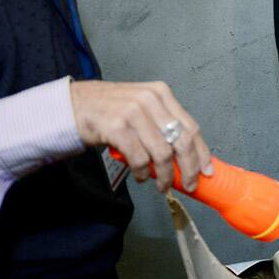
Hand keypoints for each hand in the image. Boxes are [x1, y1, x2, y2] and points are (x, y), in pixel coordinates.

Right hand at [69, 80, 212, 193]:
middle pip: (181, 141)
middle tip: (187, 184)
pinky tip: (140, 176)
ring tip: (160, 184)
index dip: (201, 152)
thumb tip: (186, 155)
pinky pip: (139, 158)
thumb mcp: (141, 107)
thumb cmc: (108, 110)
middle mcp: (150, 100)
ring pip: (162, 153)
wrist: (71, 105)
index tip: (206, 170)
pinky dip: (142, 173)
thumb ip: (161, 125)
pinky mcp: (117, 127)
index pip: (190, 126)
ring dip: (163, 176)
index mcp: (161, 93)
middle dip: (188, 168)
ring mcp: (133, 112)